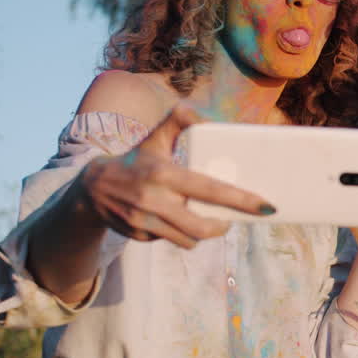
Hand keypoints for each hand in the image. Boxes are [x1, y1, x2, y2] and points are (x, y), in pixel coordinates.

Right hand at [79, 102, 273, 248]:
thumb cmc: (135, 160)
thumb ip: (178, 120)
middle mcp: (153, 200)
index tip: (266, 207)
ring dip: (202, 233)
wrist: (91, 188)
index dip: (241, 200)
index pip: (210, 190)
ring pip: (188, 239)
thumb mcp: (155, 137)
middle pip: (201, 227)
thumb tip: (203, 116)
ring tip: (207, 221)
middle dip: (221, 227)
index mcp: (163, 174)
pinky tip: (174, 221)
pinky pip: (170, 241)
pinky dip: (178, 234)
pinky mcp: (138, 237)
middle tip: (229, 220)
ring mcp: (144, 222)